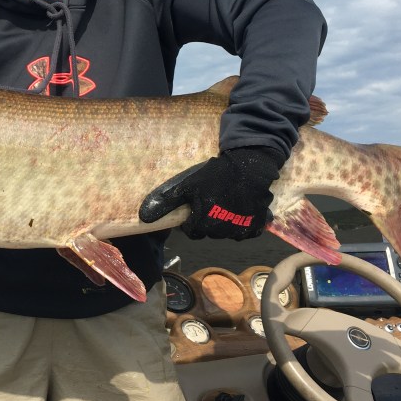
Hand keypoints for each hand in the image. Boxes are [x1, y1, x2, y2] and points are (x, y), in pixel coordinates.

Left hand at [138, 147, 283, 240]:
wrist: (248, 167)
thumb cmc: (215, 176)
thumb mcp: (186, 185)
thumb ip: (166, 202)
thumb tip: (144, 217)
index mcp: (202, 224)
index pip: (192, 232)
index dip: (192, 220)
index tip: (196, 207)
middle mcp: (221, 232)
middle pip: (210, 232)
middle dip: (208, 221)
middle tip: (211, 202)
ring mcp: (240, 230)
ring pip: (227, 233)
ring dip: (225, 222)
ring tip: (226, 203)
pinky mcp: (256, 225)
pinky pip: (247, 232)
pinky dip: (243, 224)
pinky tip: (240, 209)